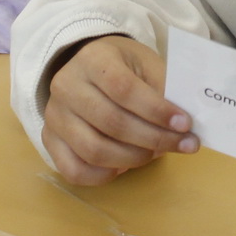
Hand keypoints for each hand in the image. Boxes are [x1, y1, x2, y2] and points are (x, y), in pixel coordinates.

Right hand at [41, 35, 195, 185]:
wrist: (88, 68)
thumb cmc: (124, 67)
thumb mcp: (146, 65)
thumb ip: (164, 90)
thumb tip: (185, 126)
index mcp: (93, 59)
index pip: (123, 89)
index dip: (156, 111)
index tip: (185, 124)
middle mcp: (66, 86)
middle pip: (111, 122)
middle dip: (153, 139)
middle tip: (183, 145)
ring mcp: (54, 116)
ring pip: (93, 150)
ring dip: (133, 159)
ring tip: (156, 153)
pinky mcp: (50, 140)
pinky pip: (74, 170)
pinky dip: (105, 175)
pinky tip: (126, 166)